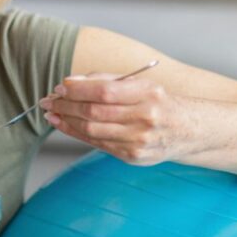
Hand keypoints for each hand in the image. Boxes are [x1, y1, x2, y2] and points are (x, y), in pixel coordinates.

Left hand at [41, 73, 184, 165]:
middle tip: (49, 100)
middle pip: (95, 112)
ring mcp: (139, 140)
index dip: (78, 90)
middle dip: (66, 106)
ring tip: (52, 113)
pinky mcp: (132, 156)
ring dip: (66, 121)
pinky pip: (97, 144)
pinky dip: (77, 134)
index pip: (105, 91)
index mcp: (148, 94)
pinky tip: (65, 125)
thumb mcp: (141, 84)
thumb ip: (107, 80)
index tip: (61, 87)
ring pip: (92, 130)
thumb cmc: (158, 103)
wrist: (187, 131)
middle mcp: (145, 118)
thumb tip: (71, 82)